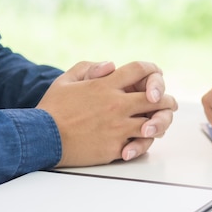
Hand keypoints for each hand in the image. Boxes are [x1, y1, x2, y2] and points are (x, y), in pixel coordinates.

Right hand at [37, 61, 177, 166]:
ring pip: (154, 123)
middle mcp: (116, 105)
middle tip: (170, 104)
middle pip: (156, 98)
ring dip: (160, 123)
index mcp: (105, 86)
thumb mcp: (65, 80)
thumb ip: (89, 68)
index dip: (151, 69)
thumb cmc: (52, 109)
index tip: (156, 73)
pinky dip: (144, 142)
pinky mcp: (116, 147)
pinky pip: (140, 144)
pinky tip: (144, 140)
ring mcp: (119, 127)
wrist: (42, 138)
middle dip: (166, 100)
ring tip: (160, 123)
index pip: (139, 70)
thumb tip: (111, 65)